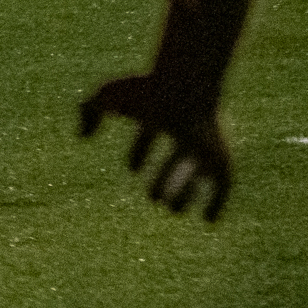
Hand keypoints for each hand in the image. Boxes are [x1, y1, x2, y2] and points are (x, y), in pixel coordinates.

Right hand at [79, 74, 232, 221]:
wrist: (187, 89)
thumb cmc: (148, 92)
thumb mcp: (108, 96)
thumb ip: (88, 110)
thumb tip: (84, 136)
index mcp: (163, 114)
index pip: (152, 132)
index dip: (140, 149)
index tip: (132, 167)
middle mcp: (186, 129)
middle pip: (178, 157)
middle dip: (165, 178)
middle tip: (153, 198)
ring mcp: (206, 143)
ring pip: (199, 171)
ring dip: (186, 192)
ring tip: (172, 210)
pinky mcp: (220, 155)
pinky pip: (223, 184)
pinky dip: (217, 201)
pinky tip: (207, 218)